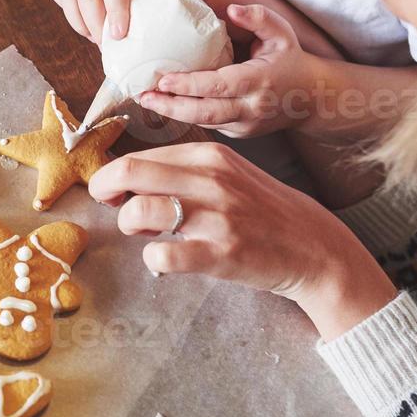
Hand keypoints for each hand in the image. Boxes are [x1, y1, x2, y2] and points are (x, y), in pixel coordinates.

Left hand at [88, 141, 397, 338]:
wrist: (312, 246)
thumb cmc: (260, 210)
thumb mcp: (227, 173)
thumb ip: (183, 170)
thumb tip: (128, 175)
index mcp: (208, 156)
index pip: (136, 156)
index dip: (112, 176)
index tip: (113, 191)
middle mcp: (210, 180)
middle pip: (128, 173)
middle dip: (105, 191)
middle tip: (113, 206)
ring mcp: (215, 217)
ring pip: (137, 212)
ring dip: (130, 227)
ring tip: (148, 235)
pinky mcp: (220, 254)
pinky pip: (161, 256)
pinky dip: (153, 260)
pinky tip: (168, 260)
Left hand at [141, 3, 324, 136]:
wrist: (311, 99)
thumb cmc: (291, 60)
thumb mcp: (282, 33)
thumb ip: (258, 18)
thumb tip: (231, 9)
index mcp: (259, 81)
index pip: (219, 86)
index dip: (189, 85)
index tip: (163, 79)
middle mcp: (251, 108)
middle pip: (205, 112)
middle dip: (171, 106)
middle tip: (143, 95)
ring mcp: (245, 125)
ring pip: (203, 122)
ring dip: (173, 113)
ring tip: (146, 100)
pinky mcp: (239, 133)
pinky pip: (209, 125)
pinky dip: (186, 116)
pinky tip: (165, 105)